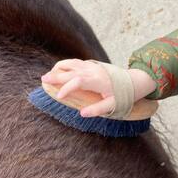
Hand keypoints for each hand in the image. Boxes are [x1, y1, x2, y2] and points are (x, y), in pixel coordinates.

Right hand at [41, 59, 156, 117]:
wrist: (134, 81)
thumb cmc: (123, 95)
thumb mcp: (112, 105)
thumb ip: (97, 110)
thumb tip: (82, 114)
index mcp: (97, 81)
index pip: (78, 81)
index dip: (67, 88)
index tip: (59, 96)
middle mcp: (92, 71)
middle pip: (71, 71)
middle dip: (56, 75)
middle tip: (43, 80)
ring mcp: (91, 66)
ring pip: (72, 63)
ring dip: (59, 68)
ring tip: (48, 75)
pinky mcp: (91, 65)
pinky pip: (75, 63)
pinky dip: (65, 65)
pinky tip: (58, 70)